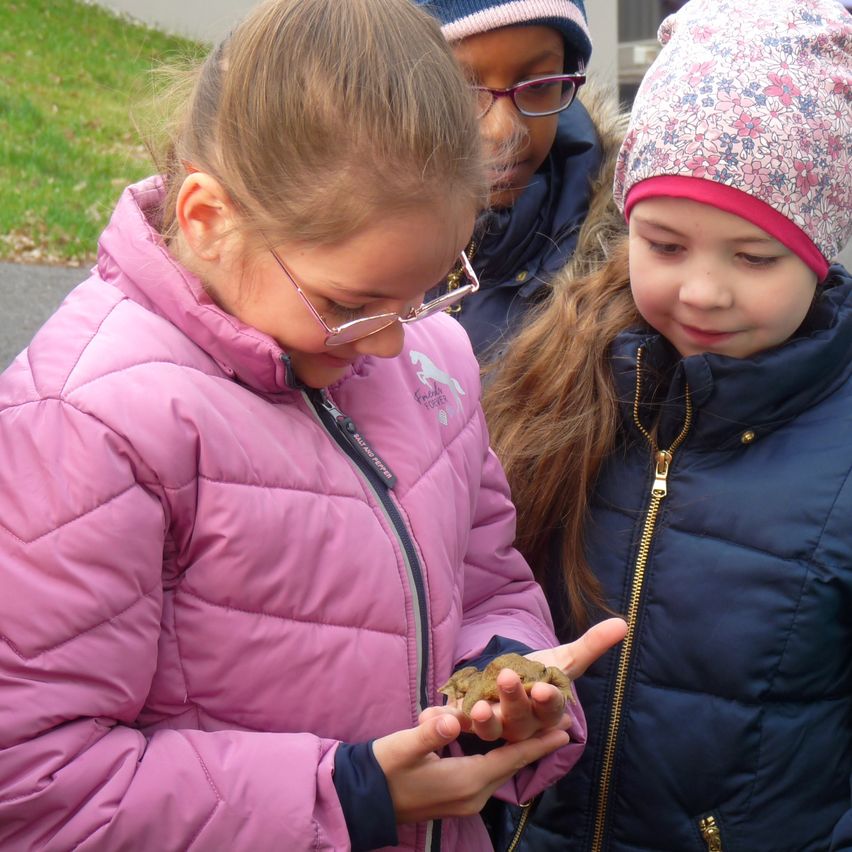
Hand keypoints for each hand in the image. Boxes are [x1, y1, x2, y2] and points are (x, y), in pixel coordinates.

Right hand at [372, 712, 570, 823]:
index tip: (566, 730)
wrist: (362, 801)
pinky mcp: (457, 799)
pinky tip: (504, 745)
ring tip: (541, 732)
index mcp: (464, 782)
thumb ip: (429, 733)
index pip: (511, 759)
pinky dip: (502, 759)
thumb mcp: (403, 746)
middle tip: (562, 723)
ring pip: (501, 771)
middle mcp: (472, 796)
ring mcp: (465, 801)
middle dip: (536, 745)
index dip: (539, 744)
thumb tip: (454, 721)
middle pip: (511, 766)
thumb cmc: (383, 769)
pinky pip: (489, 776)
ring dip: (520, 751)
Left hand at [449, 617, 628, 743]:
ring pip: (490, 729)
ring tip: (476, 708)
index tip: (544, 689)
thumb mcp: (564, 659)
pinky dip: (441, 720)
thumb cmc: (541, 675)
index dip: (548, 701)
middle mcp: (522, 724)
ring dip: (482, 720)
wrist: (510, 690)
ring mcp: (494, 725)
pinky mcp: (467, 720)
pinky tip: (429, 713)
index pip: (551, 708)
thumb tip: (623, 623)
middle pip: (520, 718)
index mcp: (546, 710)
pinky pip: (454, 723)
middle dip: (514, 700)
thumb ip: (591, 644)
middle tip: (507, 678)